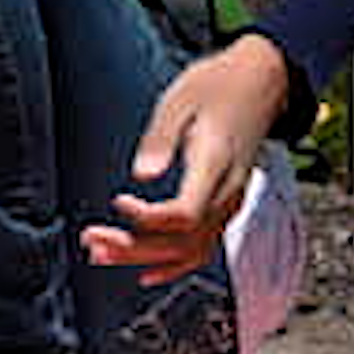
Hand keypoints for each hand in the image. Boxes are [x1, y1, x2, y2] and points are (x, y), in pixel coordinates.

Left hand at [81, 36, 294, 285]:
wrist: (260, 81)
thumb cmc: (217, 85)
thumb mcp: (180, 99)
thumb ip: (161, 138)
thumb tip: (141, 173)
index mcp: (216, 163)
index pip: (185, 214)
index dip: (148, 219)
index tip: (118, 201)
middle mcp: (228, 191)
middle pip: (183, 241)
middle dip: (134, 248)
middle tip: (92, 241)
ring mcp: (231, 202)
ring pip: (191, 250)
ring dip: (146, 259)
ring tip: (102, 255)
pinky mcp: (227, 204)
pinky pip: (204, 247)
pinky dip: (174, 265)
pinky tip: (146, 272)